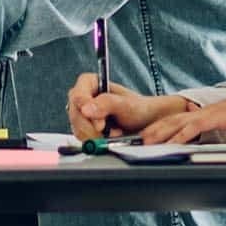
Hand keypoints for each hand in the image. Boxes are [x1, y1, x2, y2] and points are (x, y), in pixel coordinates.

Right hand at [67, 73, 191, 140]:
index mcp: (88, 83)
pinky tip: (109, 139)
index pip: (77, 95)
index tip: (99, 123)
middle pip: (75, 115)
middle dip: (92, 128)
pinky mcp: (84, 129)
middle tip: (110, 133)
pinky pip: (83, 138)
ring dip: (96, 136)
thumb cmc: (139, 110)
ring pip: (78, 129)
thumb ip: (106, 103)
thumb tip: (86, 109)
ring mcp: (81, 115)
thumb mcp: (127, 104)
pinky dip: (97, 142)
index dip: (85, 109)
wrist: (149, 125)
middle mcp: (82, 98)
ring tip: (115, 134)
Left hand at [141, 79, 225, 143]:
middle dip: (152, 131)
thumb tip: (203, 136)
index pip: (174, 121)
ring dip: (161, 133)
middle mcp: (201, 112)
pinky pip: (196, 127)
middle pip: (170, 120)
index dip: (158, 128)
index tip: (144, 137)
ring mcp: (208, 114)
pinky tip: (173, 142)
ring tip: (147, 142)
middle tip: (136, 140)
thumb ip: (212, 129)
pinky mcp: (218, 118)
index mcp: (202, 115)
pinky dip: (183, 135)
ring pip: (178, 123)